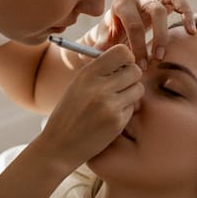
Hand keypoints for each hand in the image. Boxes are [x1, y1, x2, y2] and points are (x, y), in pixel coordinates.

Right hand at [34, 44, 143, 172]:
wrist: (59, 145)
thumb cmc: (69, 114)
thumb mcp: (78, 86)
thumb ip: (100, 73)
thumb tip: (127, 60)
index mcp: (87, 74)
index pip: (122, 52)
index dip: (127, 59)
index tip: (122, 67)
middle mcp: (99, 86)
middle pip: (135, 70)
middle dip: (132, 77)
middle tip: (122, 86)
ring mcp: (109, 104)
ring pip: (138, 89)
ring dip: (132, 94)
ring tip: (116, 102)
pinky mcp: (117, 121)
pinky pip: (133, 108)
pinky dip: (126, 111)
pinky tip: (111, 117)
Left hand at [81, 0, 195, 62]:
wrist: (112, 30)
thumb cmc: (108, 39)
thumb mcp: (101, 44)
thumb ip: (100, 48)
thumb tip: (101, 53)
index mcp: (120, 4)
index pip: (134, 24)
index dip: (139, 46)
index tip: (141, 65)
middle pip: (155, 10)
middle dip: (159, 36)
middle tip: (158, 58)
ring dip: (180, 18)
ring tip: (185, 37)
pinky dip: (187, 12)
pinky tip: (191, 31)